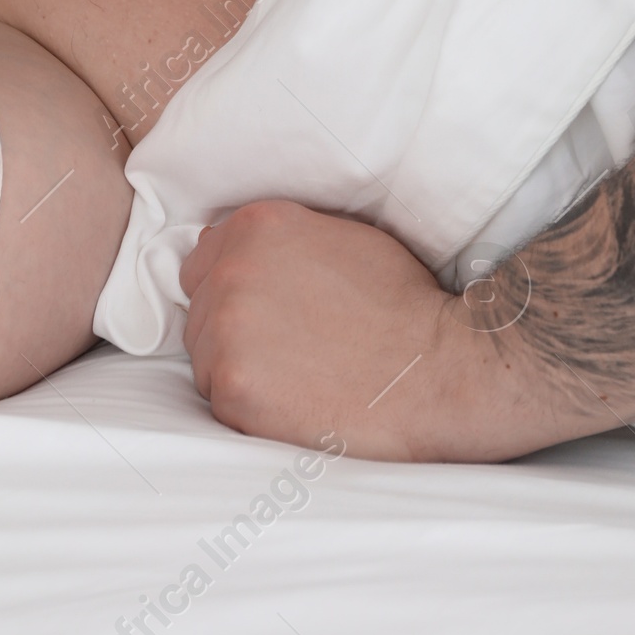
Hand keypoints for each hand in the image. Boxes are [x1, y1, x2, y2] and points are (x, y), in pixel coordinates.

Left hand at [180, 199, 476, 459]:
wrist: (435, 370)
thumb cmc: (400, 303)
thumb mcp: (339, 236)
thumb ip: (279, 240)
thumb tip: (231, 250)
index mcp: (257, 226)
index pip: (203, 260)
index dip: (232, 289)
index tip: (264, 312)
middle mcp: (232, 272)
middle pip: (200, 310)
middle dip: (234, 330)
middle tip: (287, 350)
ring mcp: (227, 332)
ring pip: (204, 358)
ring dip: (239, 370)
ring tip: (295, 378)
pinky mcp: (233, 390)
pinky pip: (220, 402)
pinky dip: (250, 408)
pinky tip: (294, 403)